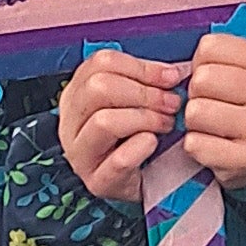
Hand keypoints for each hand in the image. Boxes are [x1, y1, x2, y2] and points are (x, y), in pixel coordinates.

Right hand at [60, 51, 183, 207]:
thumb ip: (150, 82)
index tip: (170, 78)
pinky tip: (153, 143)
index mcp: (78, 94)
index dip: (140, 67)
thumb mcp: (137, 102)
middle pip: (98, 88)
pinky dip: (140, 147)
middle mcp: (71, 122)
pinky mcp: (97, 181)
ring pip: (103, 121)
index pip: (100, 63)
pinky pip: (118, 160)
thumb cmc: (138, 136)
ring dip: (144, 118)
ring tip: (166, 124)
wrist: (142, 182)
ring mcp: (80, 154)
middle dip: (143, 93)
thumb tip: (175, 72)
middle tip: (171, 103)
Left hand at [181, 31, 245, 195]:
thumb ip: (215, 58)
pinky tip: (211, 142)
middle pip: (202, 79)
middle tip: (208, 102)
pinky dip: (194, 144)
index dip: (200, 62)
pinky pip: (195, 143)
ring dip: (193, 120)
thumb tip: (184, 69)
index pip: (210, 47)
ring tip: (209, 123)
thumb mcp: (239, 70)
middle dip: (195, 92)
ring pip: (196, 111)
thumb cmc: (240, 104)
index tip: (213, 76)